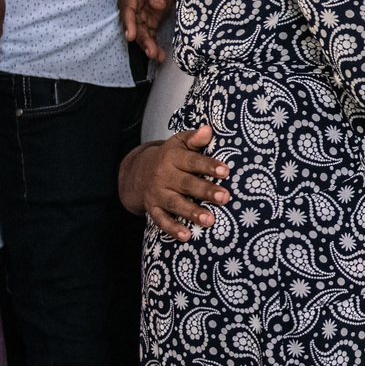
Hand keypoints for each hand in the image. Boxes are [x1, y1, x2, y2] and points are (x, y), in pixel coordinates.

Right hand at [118, 0, 176, 62]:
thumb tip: (156, 4)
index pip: (128, 9)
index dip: (129, 23)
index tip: (131, 36)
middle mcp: (134, 5)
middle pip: (134, 25)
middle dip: (141, 40)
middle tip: (151, 52)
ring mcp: (142, 14)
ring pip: (141, 33)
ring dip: (148, 46)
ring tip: (158, 57)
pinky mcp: (150, 20)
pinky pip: (150, 34)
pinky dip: (154, 44)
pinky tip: (161, 56)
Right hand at [118, 126, 227, 241]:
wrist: (138, 171)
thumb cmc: (170, 156)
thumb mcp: (179, 143)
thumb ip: (194, 139)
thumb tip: (208, 130)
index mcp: (173, 158)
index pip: (193, 161)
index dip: (209, 166)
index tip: (226, 171)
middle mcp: (164, 176)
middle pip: (187, 184)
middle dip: (205, 191)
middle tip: (225, 197)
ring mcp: (158, 193)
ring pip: (175, 203)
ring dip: (192, 212)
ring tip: (210, 220)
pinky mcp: (153, 208)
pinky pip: (161, 220)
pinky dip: (172, 228)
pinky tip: (186, 236)